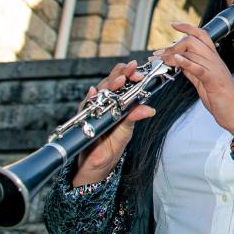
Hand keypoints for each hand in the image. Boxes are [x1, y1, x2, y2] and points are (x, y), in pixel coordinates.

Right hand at [73, 61, 155, 185]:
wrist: (98, 164)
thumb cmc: (112, 144)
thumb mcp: (127, 130)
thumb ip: (135, 117)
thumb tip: (150, 109)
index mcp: (117, 101)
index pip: (123, 82)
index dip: (130, 74)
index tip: (138, 71)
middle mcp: (104, 101)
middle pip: (111, 81)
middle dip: (121, 74)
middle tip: (131, 69)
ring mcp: (93, 107)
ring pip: (100, 90)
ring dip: (110, 83)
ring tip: (120, 80)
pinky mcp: (83, 116)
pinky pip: (85, 105)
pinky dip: (89, 98)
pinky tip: (94, 92)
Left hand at [156, 25, 233, 138]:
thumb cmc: (221, 99)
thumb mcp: (203, 82)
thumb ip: (192, 70)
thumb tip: (180, 61)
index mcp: (213, 59)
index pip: (201, 36)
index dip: (187, 27)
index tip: (173, 24)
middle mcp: (214, 61)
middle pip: (193, 41)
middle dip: (173, 45)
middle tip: (159, 55)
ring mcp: (214, 69)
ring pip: (193, 52)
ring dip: (173, 54)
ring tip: (160, 60)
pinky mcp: (213, 81)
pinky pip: (199, 68)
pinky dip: (187, 63)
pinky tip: (177, 61)